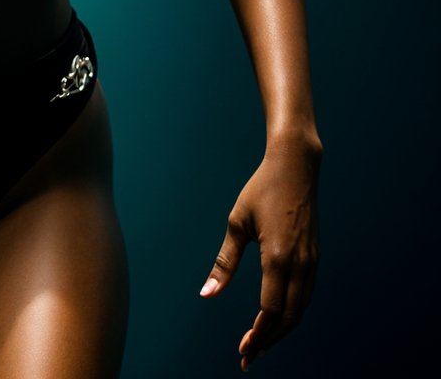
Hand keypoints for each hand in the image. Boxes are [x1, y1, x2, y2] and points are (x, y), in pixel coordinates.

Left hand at [199, 136, 320, 368]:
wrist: (296, 166)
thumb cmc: (261, 189)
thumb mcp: (237, 222)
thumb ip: (224, 262)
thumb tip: (207, 294)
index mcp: (278, 258)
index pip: (270, 310)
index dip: (257, 334)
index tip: (243, 350)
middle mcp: (300, 264)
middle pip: (288, 317)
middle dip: (269, 340)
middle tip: (249, 355)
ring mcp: (312, 261)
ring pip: (301, 309)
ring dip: (282, 330)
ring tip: (262, 342)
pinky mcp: (315, 257)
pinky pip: (306, 295)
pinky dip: (293, 312)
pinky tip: (278, 316)